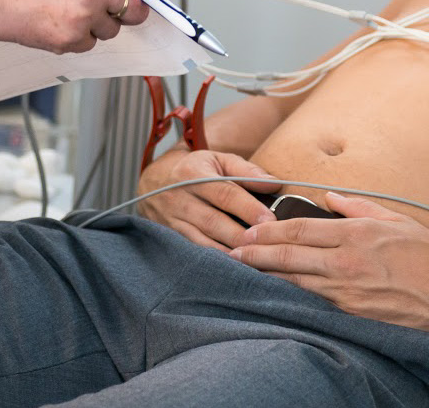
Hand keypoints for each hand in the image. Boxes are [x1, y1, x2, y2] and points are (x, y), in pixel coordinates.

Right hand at [0, 0, 164, 53]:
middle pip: (137, 8)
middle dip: (129, 9)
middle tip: (108, 4)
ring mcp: (85, 15)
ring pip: (113, 29)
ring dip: (98, 23)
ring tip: (67, 8)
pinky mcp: (72, 39)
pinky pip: (91, 43)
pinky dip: (79, 37)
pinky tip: (57, 21)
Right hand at [136, 147, 281, 249]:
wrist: (154, 182)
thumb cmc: (196, 170)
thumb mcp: (218, 160)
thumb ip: (246, 171)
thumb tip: (274, 185)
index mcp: (193, 174)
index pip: (224, 193)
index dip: (248, 208)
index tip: (270, 221)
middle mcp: (179, 198)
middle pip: (213, 221)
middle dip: (240, 235)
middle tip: (265, 246)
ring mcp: (171, 220)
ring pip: (202, 241)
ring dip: (228, 253)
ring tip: (252, 260)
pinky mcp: (169, 237)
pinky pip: (193, 252)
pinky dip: (213, 261)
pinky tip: (232, 267)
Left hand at [229, 192, 428, 341]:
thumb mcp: (396, 220)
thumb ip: (358, 206)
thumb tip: (331, 198)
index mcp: (355, 234)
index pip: (300, 228)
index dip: (269, 231)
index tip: (250, 231)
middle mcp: (345, 262)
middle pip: (289, 255)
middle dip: (257, 253)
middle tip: (233, 251)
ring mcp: (346, 291)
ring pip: (295, 281)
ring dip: (268, 275)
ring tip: (244, 271)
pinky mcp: (352, 313)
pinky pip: (314, 301)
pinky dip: (293, 295)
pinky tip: (278, 292)